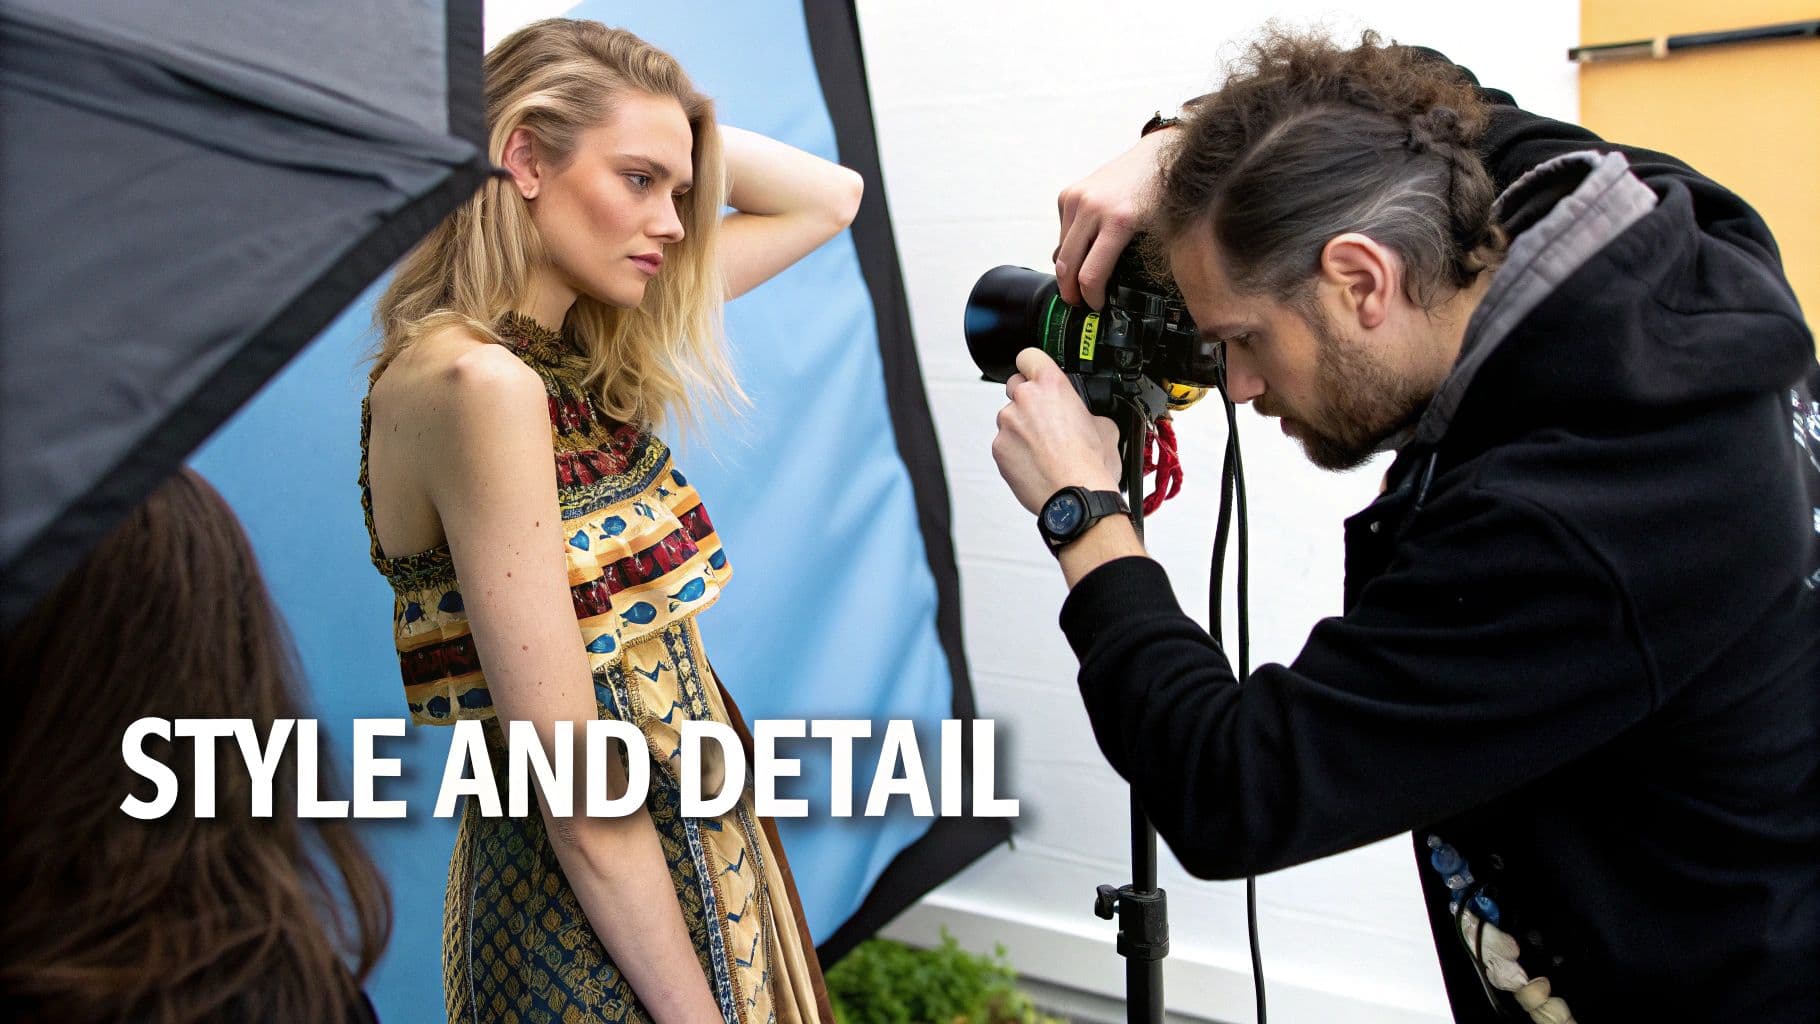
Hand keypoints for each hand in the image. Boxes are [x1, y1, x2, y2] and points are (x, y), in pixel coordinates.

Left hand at [992, 349, 1121, 513]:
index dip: (1033, 365)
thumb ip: (1086, 411)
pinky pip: (1004, 443)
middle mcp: (1024, 399)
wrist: (1076, 497)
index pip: (1029, 356)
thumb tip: (1084, 416)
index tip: (1035, 373)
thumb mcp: (1104, 426)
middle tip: (1046, 420)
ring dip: (1022, 429)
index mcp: (1051, 386)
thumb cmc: (1089, 465)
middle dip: (1029, 400)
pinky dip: (1015, 451)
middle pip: (1016, 387)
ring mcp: (1008, 424)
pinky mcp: (998, 449)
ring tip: (1045, 450)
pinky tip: (1035, 463)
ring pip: (1010, 418)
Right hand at [1054, 127, 1174, 308]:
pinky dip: (1070, 245)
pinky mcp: (1069, 194)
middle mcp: (1092, 208)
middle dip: (1070, 291)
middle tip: (1080, 303)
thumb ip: (1140, 261)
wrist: (1159, 154)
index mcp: (1118, 220)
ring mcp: (1077, 198)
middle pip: (1066, 266)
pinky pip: (1062, 231)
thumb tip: (1122, 292)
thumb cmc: (1165, 194)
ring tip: (1084, 278)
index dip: (1090, 298)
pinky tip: (1087, 247)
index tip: (1097, 306)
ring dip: (1069, 269)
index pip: (1090, 275)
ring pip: (1061, 250)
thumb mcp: (1162, 232)